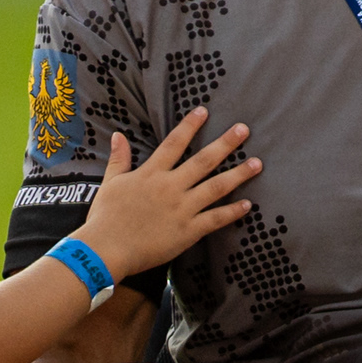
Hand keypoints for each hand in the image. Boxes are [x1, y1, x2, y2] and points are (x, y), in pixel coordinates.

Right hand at [71, 110, 256, 279]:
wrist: (104, 251)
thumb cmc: (104, 219)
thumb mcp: (110, 184)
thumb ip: (119, 159)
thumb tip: (118, 135)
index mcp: (151, 174)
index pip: (174, 144)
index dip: (189, 126)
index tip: (204, 111)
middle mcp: (170, 187)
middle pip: (203, 161)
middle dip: (225, 144)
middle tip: (244, 129)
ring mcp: (181, 209)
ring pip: (216, 187)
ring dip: (238, 174)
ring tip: (258, 163)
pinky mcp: (187, 231)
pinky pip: (214, 219)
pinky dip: (232, 212)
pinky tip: (248, 204)